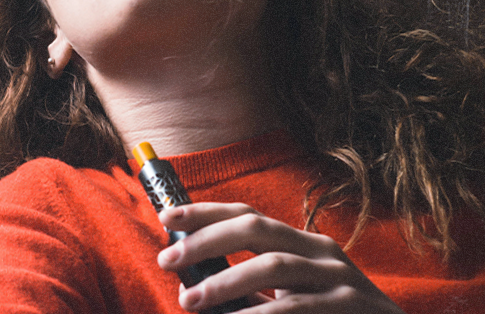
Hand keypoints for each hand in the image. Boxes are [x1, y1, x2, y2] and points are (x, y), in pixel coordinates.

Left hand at [156, 203, 405, 312]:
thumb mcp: (291, 296)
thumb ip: (251, 285)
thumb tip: (192, 279)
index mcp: (302, 243)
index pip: (247, 214)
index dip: (205, 212)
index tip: (165, 218)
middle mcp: (321, 251)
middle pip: (256, 228)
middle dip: (207, 241)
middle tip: (167, 259)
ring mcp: (339, 277)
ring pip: (273, 266)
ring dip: (225, 282)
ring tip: (189, 301)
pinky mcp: (353, 306)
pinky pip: (297, 307)